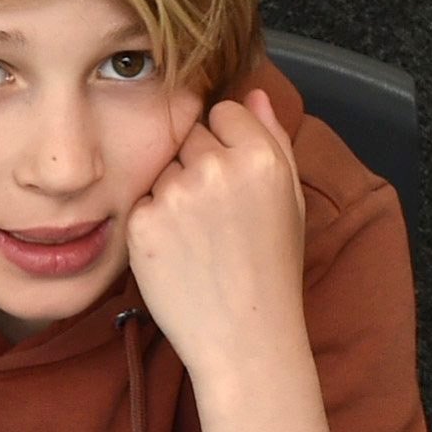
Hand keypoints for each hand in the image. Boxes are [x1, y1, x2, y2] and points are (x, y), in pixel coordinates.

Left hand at [123, 93, 312, 390]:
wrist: (244, 338)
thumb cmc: (272, 271)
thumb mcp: (290, 201)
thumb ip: (274, 139)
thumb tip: (255, 93)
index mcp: (260, 156)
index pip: (223, 112)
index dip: (227, 145)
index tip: (234, 183)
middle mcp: (217, 167)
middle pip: (188, 136)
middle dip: (196, 164)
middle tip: (215, 217)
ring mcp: (174, 194)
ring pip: (160, 169)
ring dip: (171, 193)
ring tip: (198, 240)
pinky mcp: (141, 223)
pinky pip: (141, 201)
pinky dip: (152, 223)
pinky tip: (177, 253)